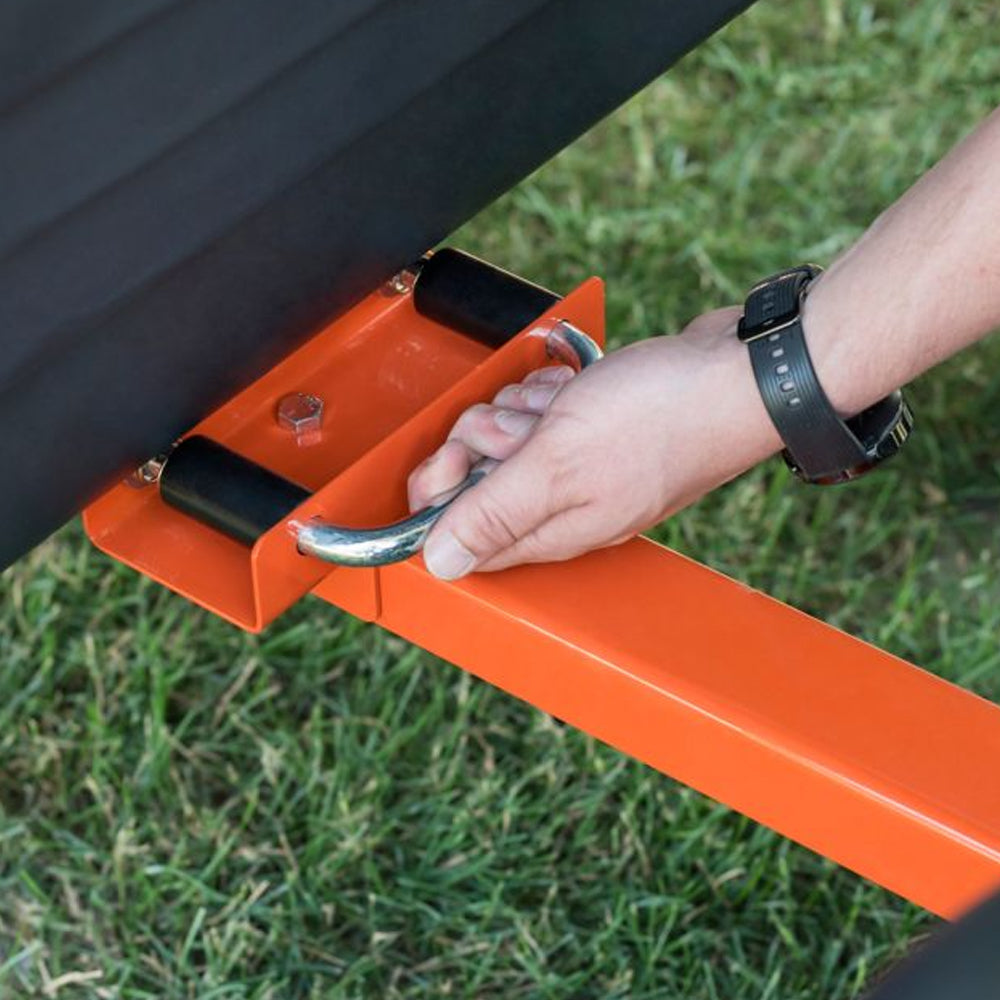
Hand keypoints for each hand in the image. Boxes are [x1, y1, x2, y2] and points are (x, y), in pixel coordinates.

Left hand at [407, 307, 781, 579]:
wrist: (739, 375)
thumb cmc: (659, 419)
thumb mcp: (557, 464)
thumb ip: (493, 513)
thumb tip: (439, 563)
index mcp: (553, 531)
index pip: (465, 535)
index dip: (443, 493)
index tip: (454, 456)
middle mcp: (565, 508)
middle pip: (482, 479)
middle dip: (488, 438)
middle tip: (521, 425)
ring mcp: (582, 469)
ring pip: (510, 439)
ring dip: (522, 409)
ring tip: (559, 403)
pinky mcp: (596, 432)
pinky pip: (544, 413)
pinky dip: (550, 394)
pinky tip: (573, 387)